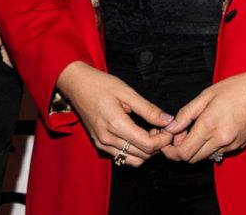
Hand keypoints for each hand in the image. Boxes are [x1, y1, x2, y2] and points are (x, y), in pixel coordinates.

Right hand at [56, 61, 172, 167]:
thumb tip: (168, 120)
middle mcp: (108, 139)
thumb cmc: (100, 84)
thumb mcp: (127, 92)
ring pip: (134, 160)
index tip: (170, 128)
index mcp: (116, 125)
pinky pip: (122, 156)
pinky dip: (135, 152)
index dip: (163, 140)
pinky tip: (138, 135)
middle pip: (143, 155)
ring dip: (147, 150)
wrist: (76, 85)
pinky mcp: (99, 144)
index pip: (148, 145)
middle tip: (162, 128)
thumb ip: (148, 109)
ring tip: (151, 132)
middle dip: (158, 145)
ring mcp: (102, 144)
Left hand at [163, 66, 245, 163]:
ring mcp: (232, 145)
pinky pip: (219, 151)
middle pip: (192, 159)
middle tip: (179, 134)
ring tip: (196, 129)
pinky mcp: (240, 145)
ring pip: (206, 156)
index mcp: (209, 126)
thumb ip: (187, 113)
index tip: (167, 140)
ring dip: (196, 149)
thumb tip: (171, 127)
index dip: (171, 150)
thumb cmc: (238, 87)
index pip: (183, 152)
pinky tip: (212, 129)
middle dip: (181, 150)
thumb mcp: (207, 94)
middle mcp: (220, 140)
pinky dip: (211, 146)